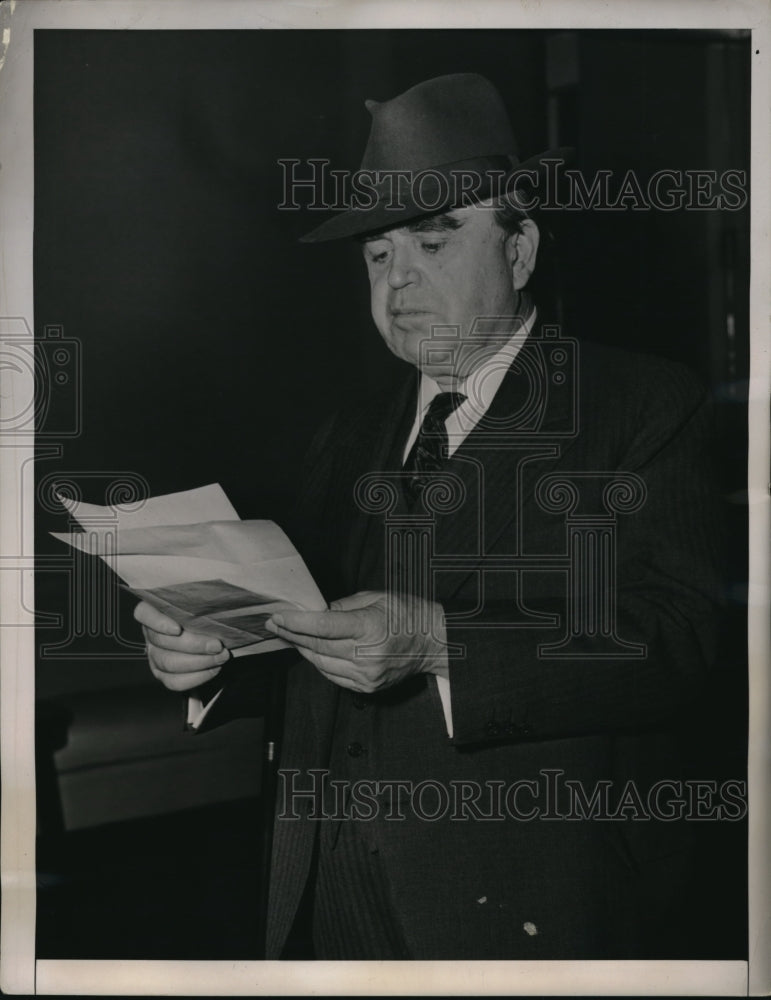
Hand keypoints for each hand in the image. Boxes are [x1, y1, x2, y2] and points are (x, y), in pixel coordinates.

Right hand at [134, 600, 230, 692]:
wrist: (213, 635)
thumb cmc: (207, 613)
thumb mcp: (203, 603)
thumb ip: (203, 602)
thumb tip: (214, 603)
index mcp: (154, 610)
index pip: (144, 613)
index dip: (158, 622)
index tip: (178, 629)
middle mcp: (150, 633)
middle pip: (162, 642)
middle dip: (194, 645)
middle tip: (217, 645)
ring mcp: (154, 655)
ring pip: (168, 663)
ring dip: (199, 662)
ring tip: (221, 656)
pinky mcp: (162, 673)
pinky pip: (174, 681)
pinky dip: (197, 677)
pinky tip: (214, 669)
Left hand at [266, 590, 447, 693]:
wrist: (434, 643)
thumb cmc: (407, 614)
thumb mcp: (375, 598)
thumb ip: (342, 606)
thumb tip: (313, 611)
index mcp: (369, 627)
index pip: (323, 626)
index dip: (296, 622)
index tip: (278, 617)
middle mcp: (366, 655)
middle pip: (317, 646)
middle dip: (293, 634)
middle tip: (275, 624)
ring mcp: (366, 675)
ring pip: (321, 663)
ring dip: (303, 649)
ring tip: (290, 636)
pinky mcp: (366, 687)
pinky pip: (332, 676)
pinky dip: (319, 663)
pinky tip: (313, 651)